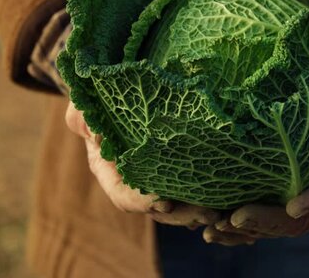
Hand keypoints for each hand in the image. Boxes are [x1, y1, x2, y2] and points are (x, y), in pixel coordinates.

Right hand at [65, 102, 220, 228]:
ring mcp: (155, 179)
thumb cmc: (97, 102)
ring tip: (220, 211)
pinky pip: (189, 189)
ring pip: (177, 205)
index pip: (124, 196)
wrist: (115, 95)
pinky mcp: (174, 170)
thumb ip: (83, 121)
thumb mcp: (83, 108)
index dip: (142, 202)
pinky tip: (224, 197)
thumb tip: (96, 135)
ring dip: (197, 210)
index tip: (164, 201)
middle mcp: (134, 182)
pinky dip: (205, 196)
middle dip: (180, 214)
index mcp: (110, 173)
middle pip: (156, 208)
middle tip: (206, 213)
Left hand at [204, 95, 308, 245]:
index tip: (293, 205)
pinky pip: (262, 217)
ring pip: (276, 225)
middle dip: (266, 221)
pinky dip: (237, 228)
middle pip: (299, 219)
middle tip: (235, 218)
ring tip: (214, 228)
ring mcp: (304, 197)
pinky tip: (210, 229)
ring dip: (246, 230)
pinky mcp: (284, 195)